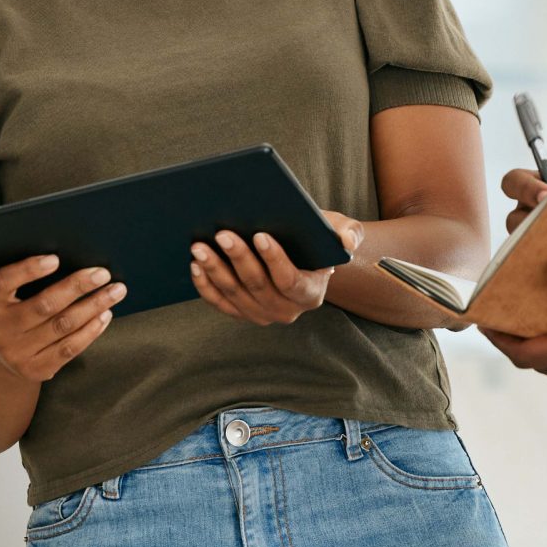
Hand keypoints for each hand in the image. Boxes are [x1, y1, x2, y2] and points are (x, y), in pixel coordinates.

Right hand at [0, 256, 125, 382]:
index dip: (28, 270)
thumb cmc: (9, 312)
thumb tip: (71, 258)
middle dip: (78, 287)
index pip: (3, 282)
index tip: (55, 259)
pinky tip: (104, 315)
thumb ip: (23, 278)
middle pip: (44, 305)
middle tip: (102, 273)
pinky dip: (91, 330)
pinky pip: (69, 348)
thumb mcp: (4, 295)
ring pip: (62, 326)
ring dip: (93, 307)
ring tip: (114, 292)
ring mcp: (16, 353)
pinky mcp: (35, 370)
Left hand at [193, 211, 364, 325]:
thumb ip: (350, 233)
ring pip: (234, 295)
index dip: (275, 260)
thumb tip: (347, 242)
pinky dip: (206, 285)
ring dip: (215, 270)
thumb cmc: (319, 240)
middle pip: (258, 287)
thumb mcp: (342, 231)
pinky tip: (196, 265)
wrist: (303, 256)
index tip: (261, 235)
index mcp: (311, 294)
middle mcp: (287, 311)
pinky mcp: (241, 313)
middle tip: (223, 234)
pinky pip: (220, 303)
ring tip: (200, 246)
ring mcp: (261, 315)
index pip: (290, 280)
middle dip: (238, 259)